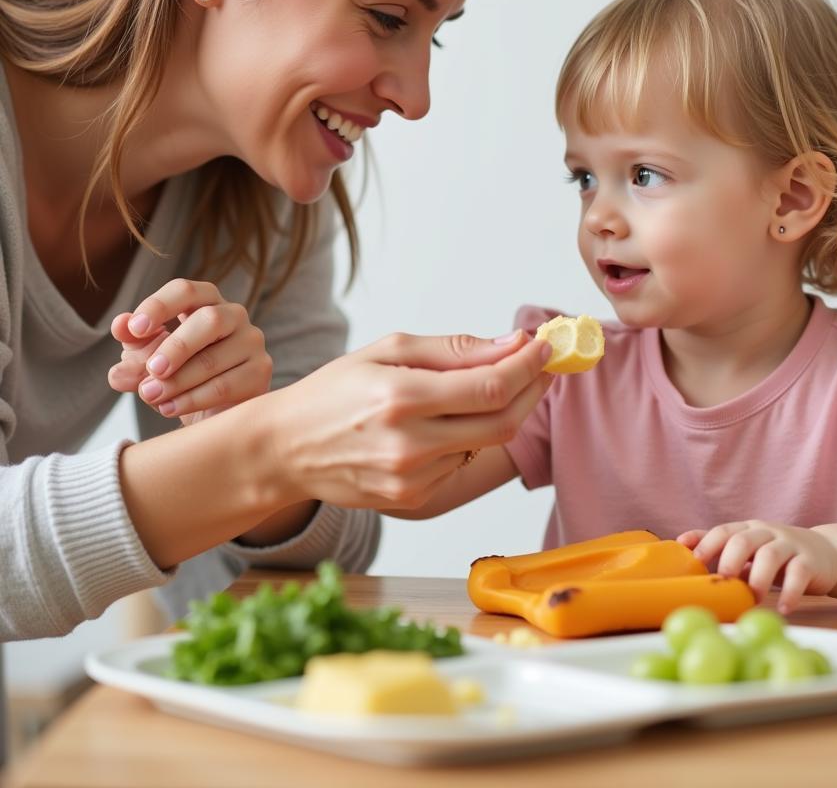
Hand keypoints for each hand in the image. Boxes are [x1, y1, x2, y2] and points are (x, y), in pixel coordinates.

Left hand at [108, 279, 271, 424]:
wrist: (209, 411)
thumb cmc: (178, 374)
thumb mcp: (148, 358)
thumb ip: (134, 343)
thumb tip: (119, 326)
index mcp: (204, 301)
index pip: (185, 291)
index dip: (159, 306)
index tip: (134, 328)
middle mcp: (234, 315)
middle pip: (210, 319)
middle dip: (176, 346)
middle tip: (152, 369)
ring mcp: (252, 342)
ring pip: (214, 358)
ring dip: (177, 381)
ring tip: (150, 395)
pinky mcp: (260, 372)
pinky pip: (225, 385)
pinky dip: (192, 399)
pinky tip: (168, 408)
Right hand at [263, 329, 552, 511]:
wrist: (284, 449)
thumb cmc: (334, 391)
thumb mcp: (388, 350)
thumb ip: (454, 349)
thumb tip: (511, 343)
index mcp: (402, 398)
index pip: (490, 387)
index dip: (528, 366)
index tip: (545, 346)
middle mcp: (410, 444)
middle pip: (502, 422)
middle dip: (533, 389)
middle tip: (541, 365)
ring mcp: (412, 478)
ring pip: (486, 443)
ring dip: (501, 413)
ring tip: (489, 386)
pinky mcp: (413, 500)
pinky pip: (461, 463)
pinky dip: (470, 438)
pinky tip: (450, 422)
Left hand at [678, 520, 836, 613]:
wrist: (824, 553)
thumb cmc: (775, 555)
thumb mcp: (748, 549)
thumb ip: (719, 548)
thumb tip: (682, 549)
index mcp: (747, 529)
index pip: (724, 531)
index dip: (707, 543)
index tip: (694, 560)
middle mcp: (766, 532)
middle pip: (744, 539)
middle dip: (730, 559)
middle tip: (724, 580)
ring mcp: (789, 544)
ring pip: (771, 555)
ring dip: (758, 578)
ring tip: (753, 599)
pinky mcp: (810, 561)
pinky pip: (800, 573)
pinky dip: (790, 592)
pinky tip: (783, 609)